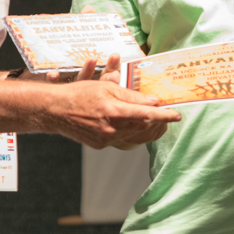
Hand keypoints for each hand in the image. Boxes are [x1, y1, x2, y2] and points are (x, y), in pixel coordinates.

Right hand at [45, 79, 179, 149]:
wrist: (55, 111)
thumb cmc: (80, 94)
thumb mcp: (107, 88)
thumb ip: (131, 96)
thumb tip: (152, 101)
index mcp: (115, 111)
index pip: (147, 114)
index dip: (164, 115)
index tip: (177, 115)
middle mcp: (112, 129)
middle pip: (142, 124)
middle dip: (151, 118)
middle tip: (158, 110)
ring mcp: (107, 139)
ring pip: (132, 132)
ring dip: (137, 123)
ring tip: (134, 113)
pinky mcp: (101, 145)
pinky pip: (120, 137)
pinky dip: (123, 129)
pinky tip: (116, 119)